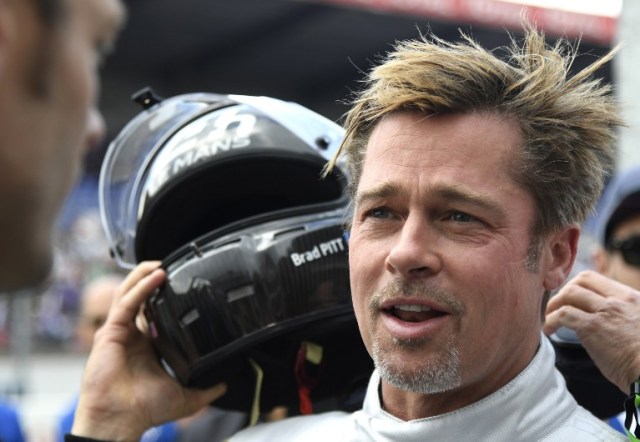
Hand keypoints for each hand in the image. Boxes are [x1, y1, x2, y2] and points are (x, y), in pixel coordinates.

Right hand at [71, 261, 226, 439]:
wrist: (121, 420)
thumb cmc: (145, 410)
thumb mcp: (185, 396)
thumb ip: (207, 389)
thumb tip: (227, 383)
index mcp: (147, 344)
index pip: (154, 310)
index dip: (165, 294)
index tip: (183, 282)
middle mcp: (132, 334)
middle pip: (139, 295)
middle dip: (152, 277)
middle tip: (172, 264)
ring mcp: (119, 331)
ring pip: (128, 292)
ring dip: (144, 274)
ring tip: (161, 262)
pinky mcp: (110, 332)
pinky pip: (126, 302)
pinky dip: (141, 287)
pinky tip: (156, 276)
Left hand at [544, 270, 639, 392]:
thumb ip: (623, 316)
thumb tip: (605, 322)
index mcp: (631, 298)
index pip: (595, 279)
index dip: (576, 286)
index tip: (569, 298)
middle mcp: (618, 300)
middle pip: (580, 281)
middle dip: (563, 292)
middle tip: (557, 307)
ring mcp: (605, 312)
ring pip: (569, 294)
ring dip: (554, 305)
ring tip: (549, 318)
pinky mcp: (593, 327)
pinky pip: (563, 315)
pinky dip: (551, 320)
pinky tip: (548, 331)